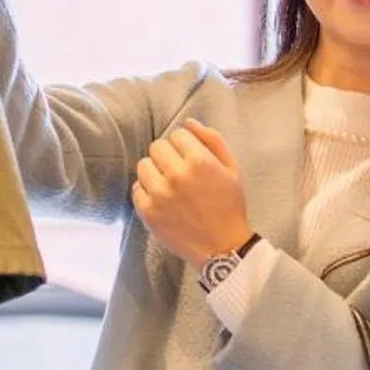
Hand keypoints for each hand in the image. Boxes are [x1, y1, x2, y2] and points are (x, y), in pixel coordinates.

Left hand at [131, 118, 253, 264]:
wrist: (222, 247)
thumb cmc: (229, 206)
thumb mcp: (232, 169)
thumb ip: (213, 141)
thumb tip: (188, 122)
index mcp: (200, 161)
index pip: (177, 134)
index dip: (185, 145)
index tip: (191, 158)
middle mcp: (177, 175)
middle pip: (157, 147)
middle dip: (168, 155)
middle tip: (179, 171)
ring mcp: (159, 194)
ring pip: (143, 165)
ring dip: (155, 171)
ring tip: (168, 185)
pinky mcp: (147, 211)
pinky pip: (136, 188)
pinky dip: (147, 191)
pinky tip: (162, 199)